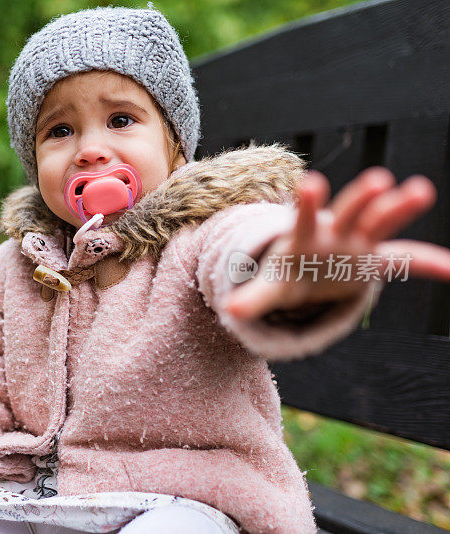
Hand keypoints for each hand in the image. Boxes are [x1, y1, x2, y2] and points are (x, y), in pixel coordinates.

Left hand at [225, 166, 449, 319]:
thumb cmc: (291, 273)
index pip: (304, 217)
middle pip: (349, 210)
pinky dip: (432, 263)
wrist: (310, 272)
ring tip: (420, 190)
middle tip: (379, 179)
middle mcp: (335, 232)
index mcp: (306, 237)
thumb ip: (254, 298)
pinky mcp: (380, 256)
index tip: (309, 182)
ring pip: (381, 219)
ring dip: (399, 206)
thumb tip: (230, 312)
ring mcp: (361, 240)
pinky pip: (409, 259)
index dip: (307, 203)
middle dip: (362, 196)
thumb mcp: (272, 288)